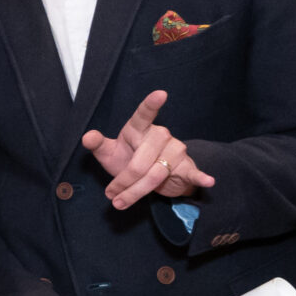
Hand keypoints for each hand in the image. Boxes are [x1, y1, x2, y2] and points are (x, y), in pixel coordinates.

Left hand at [82, 90, 215, 210]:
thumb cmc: (128, 158)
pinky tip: (208, 181)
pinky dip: (200, 178)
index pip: (144, 114)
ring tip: (120, 202)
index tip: (160, 94)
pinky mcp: (187, 166)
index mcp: (139, 128)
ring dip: (136, 192)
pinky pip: (192, 173)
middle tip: (111, 195)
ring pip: (155, 175)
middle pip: (140, 163)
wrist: (150, 177)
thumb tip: (87, 137)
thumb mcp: (109, 152)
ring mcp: (175, 150)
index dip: (151, 105)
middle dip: (123, 182)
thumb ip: (97, 144)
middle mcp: (160, 136)